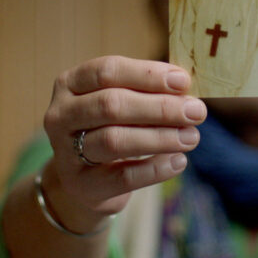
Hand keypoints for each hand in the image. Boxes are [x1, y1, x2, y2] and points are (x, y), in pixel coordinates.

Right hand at [40, 55, 204, 233]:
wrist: (85, 179)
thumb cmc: (109, 127)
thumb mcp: (120, 103)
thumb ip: (146, 93)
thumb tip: (186, 92)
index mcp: (70, 83)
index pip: (107, 71)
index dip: (147, 74)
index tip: (183, 82)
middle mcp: (61, 115)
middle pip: (111, 105)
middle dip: (159, 107)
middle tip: (196, 112)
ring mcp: (65, 152)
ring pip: (114, 140)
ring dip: (160, 137)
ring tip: (191, 137)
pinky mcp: (81, 185)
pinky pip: (122, 177)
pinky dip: (155, 169)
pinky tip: (179, 162)